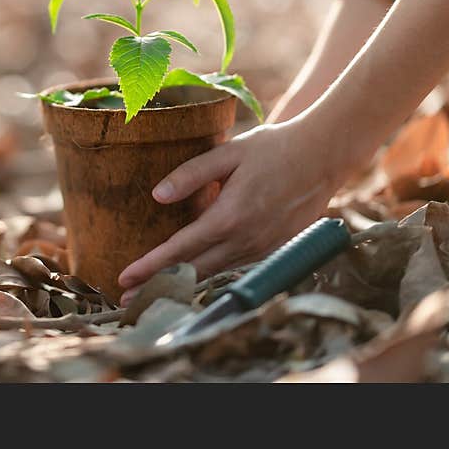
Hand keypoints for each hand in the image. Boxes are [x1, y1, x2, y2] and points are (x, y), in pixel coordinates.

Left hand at [118, 120, 343, 301]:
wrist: (323, 156)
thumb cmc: (273, 149)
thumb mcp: (228, 153)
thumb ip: (191, 174)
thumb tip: (157, 196)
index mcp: (229, 217)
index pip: (180, 249)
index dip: (150, 266)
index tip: (124, 278)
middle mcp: (245, 240)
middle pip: (193, 271)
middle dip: (157, 285)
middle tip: (126, 299)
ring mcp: (261, 249)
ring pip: (214, 273)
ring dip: (182, 284)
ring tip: (152, 291)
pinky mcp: (272, 249)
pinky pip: (234, 266)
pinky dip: (209, 274)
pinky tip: (191, 275)